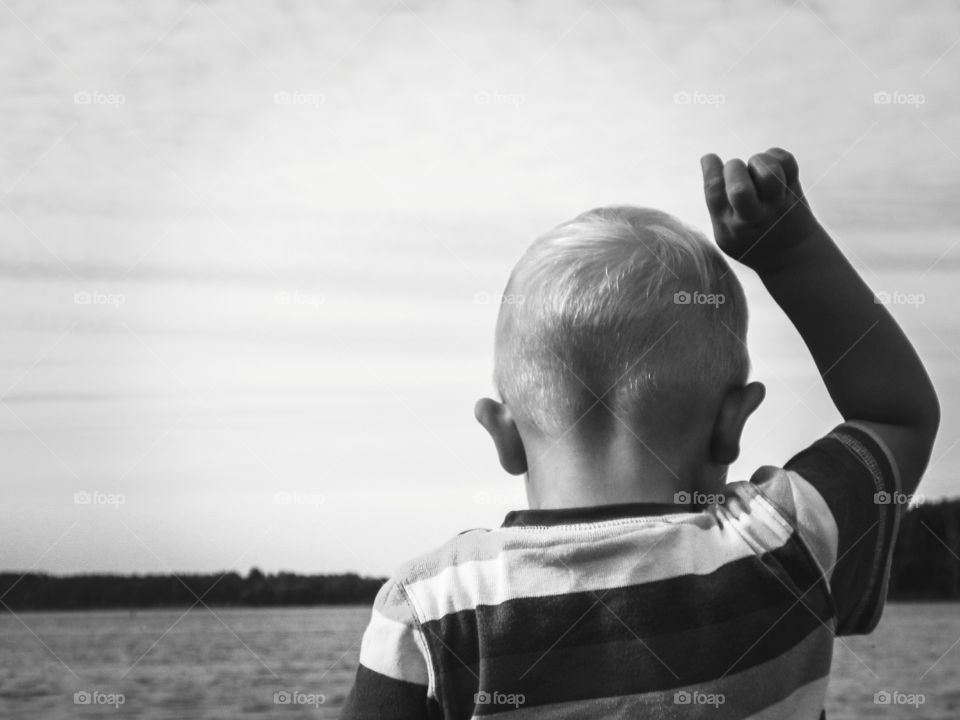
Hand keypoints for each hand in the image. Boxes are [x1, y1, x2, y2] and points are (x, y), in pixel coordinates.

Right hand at [700, 148, 821, 272]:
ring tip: (755, 168)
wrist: (791, 256)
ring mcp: (777, 203)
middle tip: (736, 171)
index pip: (715, 194)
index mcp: (731, 227)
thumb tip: (708, 158)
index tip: (710, 158)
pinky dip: (774, 155)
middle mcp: (755, 216)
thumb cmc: (749, 239)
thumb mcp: (725, 234)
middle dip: (733, 168)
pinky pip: (787, 161)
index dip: (710, 169)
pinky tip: (768, 165)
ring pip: (769, 172)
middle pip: (740, 188)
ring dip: (757, 160)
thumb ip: (715, 202)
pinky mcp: (794, 190)